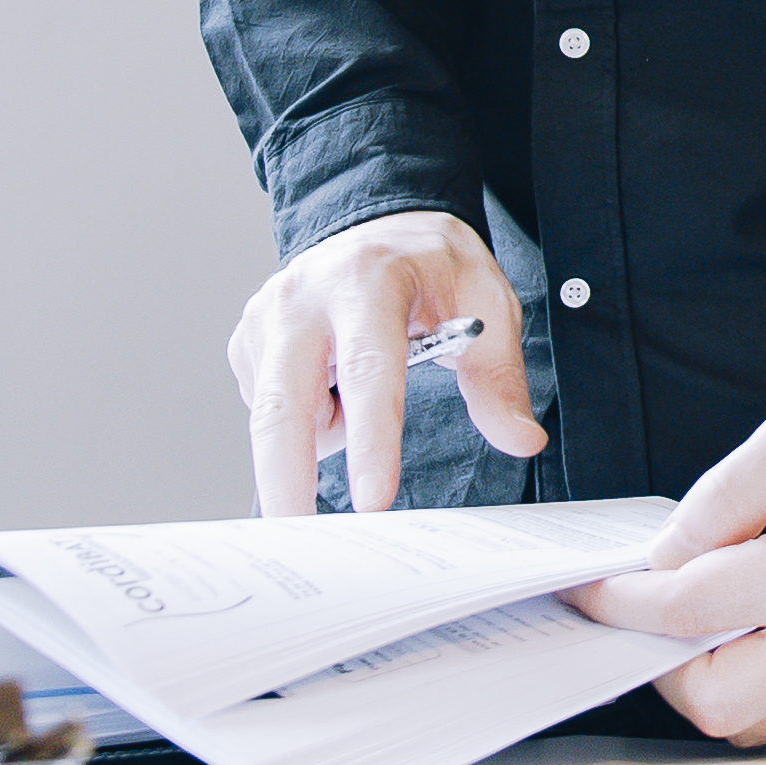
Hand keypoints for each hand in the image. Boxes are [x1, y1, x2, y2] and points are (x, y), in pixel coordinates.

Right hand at [228, 209, 536, 516]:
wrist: (378, 225)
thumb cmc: (432, 266)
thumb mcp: (486, 299)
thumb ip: (498, 372)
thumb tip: (520, 438)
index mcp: (367, 281)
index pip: (369, 368)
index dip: (372, 438)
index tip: (375, 499)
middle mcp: (302, 297)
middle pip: (281, 404)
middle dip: (285, 478)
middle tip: (298, 539)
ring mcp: (264, 318)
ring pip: (272, 414)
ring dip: (317, 434)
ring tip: (356, 394)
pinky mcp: (246, 341)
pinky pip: (268, 407)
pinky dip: (305, 418)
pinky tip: (331, 382)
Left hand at [567, 368, 765, 743]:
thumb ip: (722, 495)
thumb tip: (665, 559)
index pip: (692, 611)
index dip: (624, 603)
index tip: (594, 590)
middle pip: (718, 700)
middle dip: (659, 663)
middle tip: (644, 612)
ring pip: (756, 720)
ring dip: (707, 680)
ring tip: (697, 618)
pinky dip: (755, 678)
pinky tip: (749, 623)